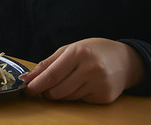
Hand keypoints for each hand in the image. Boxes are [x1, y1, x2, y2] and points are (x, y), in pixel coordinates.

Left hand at [21, 38, 143, 103]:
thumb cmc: (93, 51)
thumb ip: (47, 64)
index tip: (26, 90)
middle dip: (46, 92)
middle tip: (42, 88)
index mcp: (78, 53)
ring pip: (68, 98)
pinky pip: (80, 101)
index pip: (52, 75)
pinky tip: (83, 85)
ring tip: (67, 81)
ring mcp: (99, 84)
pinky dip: (76, 96)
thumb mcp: (69, 50)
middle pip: (58, 90)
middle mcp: (90, 69)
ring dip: (60, 94)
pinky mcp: (105, 97)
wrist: (125, 60)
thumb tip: (27, 78)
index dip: (36, 85)